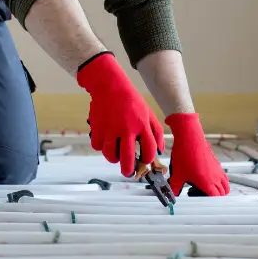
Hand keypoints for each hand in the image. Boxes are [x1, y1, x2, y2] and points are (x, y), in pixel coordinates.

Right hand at [76, 51, 164, 176]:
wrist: (110, 86)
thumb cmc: (131, 100)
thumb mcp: (148, 113)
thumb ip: (156, 132)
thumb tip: (160, 151)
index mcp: (142, 125)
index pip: (149, 150)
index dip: (148, 159)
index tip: (145, 160)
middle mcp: (127, 129)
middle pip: (128, 159)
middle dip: (129, 170)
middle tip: (128, 172)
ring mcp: (111, 129)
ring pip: (111, 156)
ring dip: (114, 159)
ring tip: (116, 156)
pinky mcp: (98, 128)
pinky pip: (98, 147)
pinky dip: (101, 146)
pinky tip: (106, 141)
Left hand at [165, 113, 229, 195]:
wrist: (189, 138)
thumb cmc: (185, 156)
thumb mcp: (177, 175)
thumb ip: (175, 187)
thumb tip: (173, 195)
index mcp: (208, 183)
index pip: (216, 198)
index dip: (208, 200)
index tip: (197, 197)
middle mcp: (216, 177)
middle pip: (223, 192)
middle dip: (214, 196)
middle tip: (198, 191)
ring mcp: (217, 169)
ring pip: (225, 184)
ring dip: (219, 188)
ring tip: (204, 185)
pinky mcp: (216, 162)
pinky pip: (223, 175)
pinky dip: (219, 179)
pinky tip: (206, 176)